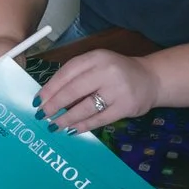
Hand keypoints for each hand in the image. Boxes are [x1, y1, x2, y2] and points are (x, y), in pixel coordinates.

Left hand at [36, 50, 161, 134]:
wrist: (151, 78)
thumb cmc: (117, 72)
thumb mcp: (97, 65)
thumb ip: (77, 77)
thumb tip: (49, 98)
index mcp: (96, 58)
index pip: (67, 72)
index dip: (50, 88)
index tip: (37, 101)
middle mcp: (106, 71)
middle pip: (73, 90)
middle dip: (54, 105)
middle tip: (43, 116)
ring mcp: (117, 89)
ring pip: (85, 107)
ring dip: (67, 118)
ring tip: (55, 126)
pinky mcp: (125, 106)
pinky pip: (99, 119)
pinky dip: (84, 126)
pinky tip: (73, 130)